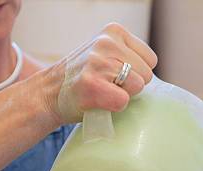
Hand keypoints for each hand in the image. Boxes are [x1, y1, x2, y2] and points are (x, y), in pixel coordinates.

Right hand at [42, 23, 157, 125]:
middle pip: (147, 75)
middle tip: (107, 86)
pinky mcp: (92, 84)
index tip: (116, 76)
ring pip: (137, 87)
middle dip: (131, 86)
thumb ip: (128, 56)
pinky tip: (98, 101)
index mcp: (113, 32)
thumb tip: (153, 74)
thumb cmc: (83, 78)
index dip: (137, 73)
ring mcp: (99, 62)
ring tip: (102, 91)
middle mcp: (107, 43)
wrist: (49, 93)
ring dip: (122, 96)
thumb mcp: (105, 54)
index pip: (151, 60)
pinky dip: (114, 107)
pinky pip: (123, 101)